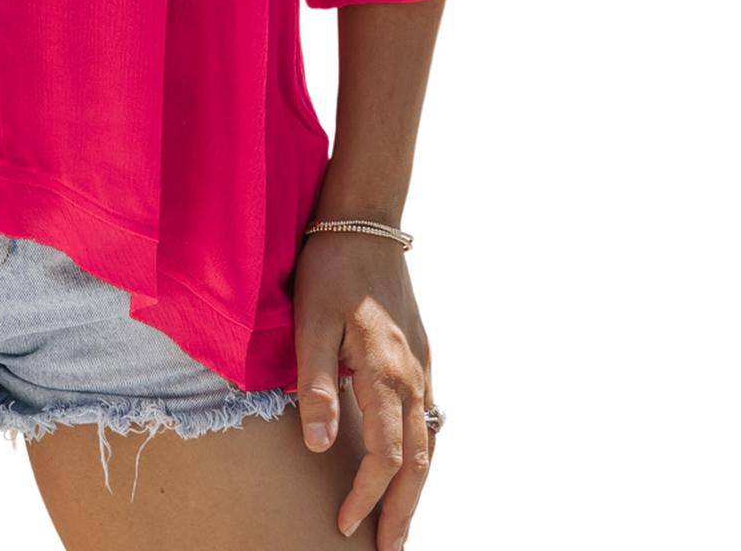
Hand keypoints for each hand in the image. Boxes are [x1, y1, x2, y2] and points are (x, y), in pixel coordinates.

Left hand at [290, 232, 434, 549]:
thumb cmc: (330, 266)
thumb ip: (316, 383)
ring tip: (401, 522)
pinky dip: (423, 453)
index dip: (366, 498)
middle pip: (418, 462)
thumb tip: (322, 447)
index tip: (344, 527)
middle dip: (403, 512)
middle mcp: (412, 375)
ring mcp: (422, 363)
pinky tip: (411, 464)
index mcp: (385, 372)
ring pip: (430, 442)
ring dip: (417, 488)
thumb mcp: (310, 320)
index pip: (384, 458)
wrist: (364, 219)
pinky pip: (430, 416)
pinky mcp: (420, 352)